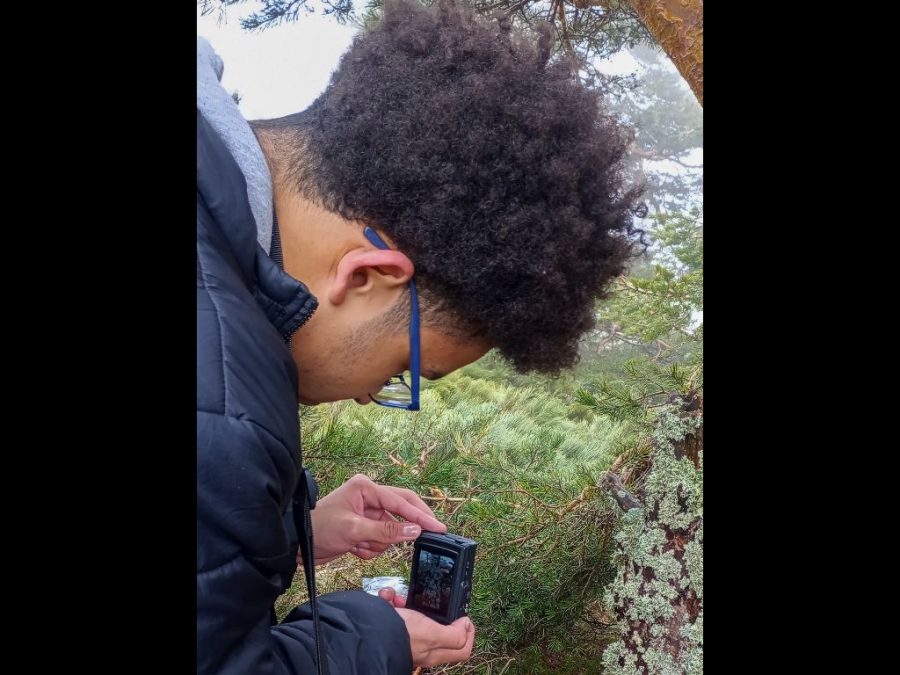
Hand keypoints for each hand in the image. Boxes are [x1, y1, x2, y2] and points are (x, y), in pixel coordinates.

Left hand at [308, 473, 445, 564]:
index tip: (438, 527)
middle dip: (405, 527)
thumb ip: (386, 530)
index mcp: (366, 488)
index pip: (401, 501)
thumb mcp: (354, 530)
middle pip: (400, 510)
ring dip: (377, 543)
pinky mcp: (363, 528)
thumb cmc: (319, 529)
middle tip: (432, 534)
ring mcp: (366, 513)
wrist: (296, 545)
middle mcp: (368, 497)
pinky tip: (353, 549)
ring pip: (390, 531)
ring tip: (358, 546)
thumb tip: (415, 531)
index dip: (421, 515)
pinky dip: (369, 549)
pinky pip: (379, 541)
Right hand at [377, 588, 474, 666]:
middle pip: (439, 627)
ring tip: (398, 597)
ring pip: (415, 613)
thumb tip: (466, 625)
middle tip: (429, 601)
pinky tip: (387, 598)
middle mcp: (423, 645)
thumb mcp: (433, 633)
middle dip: (434, 609)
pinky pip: (395, 608)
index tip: (464, 616)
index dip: (469, 633)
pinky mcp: (391, 624)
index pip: (463, 649)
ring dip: (408, 601)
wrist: (366, 633)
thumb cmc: (400, 635)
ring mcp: (407, 634)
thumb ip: (453, 634)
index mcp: (436, 651)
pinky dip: (391, 600)